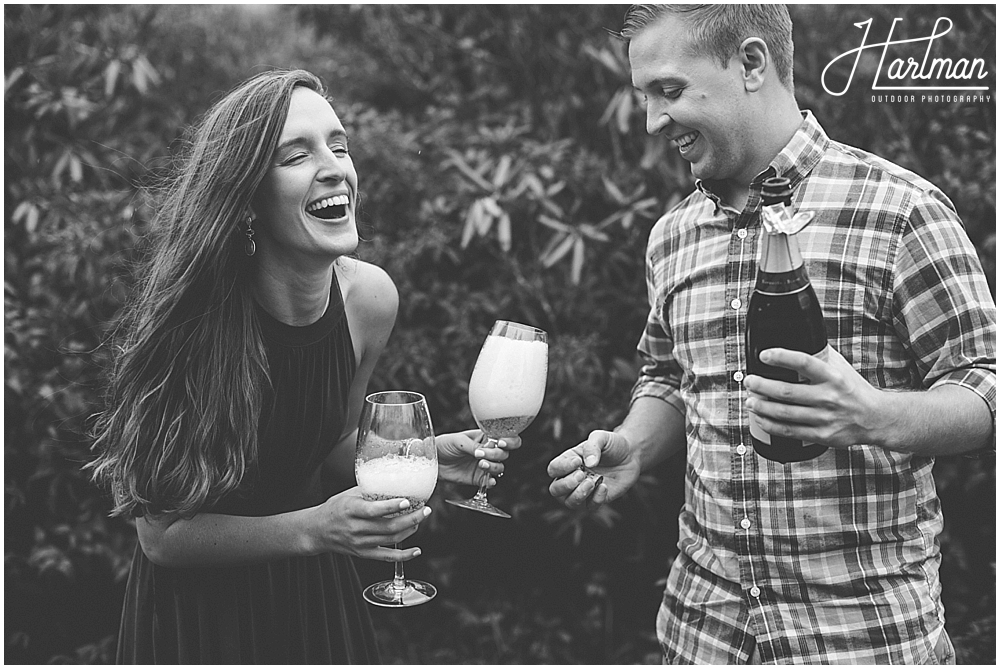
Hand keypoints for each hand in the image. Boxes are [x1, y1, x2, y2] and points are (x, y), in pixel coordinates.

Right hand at [306, 487, 431, 561]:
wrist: (317, 531)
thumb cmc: (334, 509)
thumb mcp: (348, 494)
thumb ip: (370, 490)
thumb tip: (394, 481)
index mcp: (351, 510)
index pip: (373, 510)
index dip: (391, 506)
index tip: (407, 500)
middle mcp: (356, 528)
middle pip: (388, 527)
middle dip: (411, 519)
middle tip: (425, 510)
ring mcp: (360, 543)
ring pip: (391, 540)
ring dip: (410, 530)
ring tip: (420, 519)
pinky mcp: (363, 554)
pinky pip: (387, 557)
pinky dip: (404, 556)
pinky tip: (416, 551)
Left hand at [436, 429, 520, 486]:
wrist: (432, 461)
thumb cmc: (444, 445)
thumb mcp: (458, 441)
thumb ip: (473, 445)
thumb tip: (486, 449)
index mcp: (485, 437)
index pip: (505, 437)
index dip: (508, 440)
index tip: (500, 443)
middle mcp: (488, 451)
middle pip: (504, 453)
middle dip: (497, 454)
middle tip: (482, 454)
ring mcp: (484, 465)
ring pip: (500, 467)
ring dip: (493, 466)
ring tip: (480, 464)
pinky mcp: (478, 478)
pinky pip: (490, 481)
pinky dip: (492, 481)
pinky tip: (488, 480)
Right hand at [547, 430, 640, 509]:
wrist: (630, 454)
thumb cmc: (612, 444)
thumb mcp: (601, 438)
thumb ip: (592, 446)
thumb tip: (589, 464)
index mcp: (568, 461)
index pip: (553, 469)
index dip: (562, 467)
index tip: (578, 461)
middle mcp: (572, 477)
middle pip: (555, 490)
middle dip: (566, 485)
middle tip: (582, 475)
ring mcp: (584, 490)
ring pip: (569, 502)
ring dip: (578, 494)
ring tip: (591, 482)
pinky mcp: (598, 499)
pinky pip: (590, 507)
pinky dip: (595, 499)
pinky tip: (604, 486)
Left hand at [743, 345, 887, 448]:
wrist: (876, 418)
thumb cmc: (853, 389)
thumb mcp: (841, 368)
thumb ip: (820, 354)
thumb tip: (798, 337)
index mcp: (833, 376)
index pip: (804, 362)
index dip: (781, 357)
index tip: (764, 355)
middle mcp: (829, 397)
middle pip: (786, 391)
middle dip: (761, 386)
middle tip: (749, 381)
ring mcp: (825, 417)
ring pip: (784, 413)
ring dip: (761, 407)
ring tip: (750, 400)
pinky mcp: (822, 435)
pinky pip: (789, 431)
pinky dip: (770, 425)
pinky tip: (760, 418)